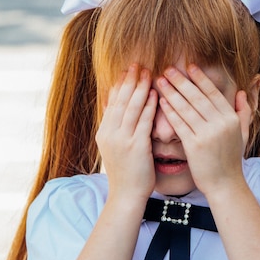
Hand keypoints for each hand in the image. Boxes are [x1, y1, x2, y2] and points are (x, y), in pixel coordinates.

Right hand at [96, 64, 157, 201]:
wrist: (126, 196)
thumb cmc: (126, 173)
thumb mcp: (115, 148)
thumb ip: (116, 128)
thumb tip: (117, 109)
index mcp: (104, 132)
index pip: (111, 102)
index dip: (119, 84)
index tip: (126, 70)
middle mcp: (109, 133)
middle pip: (120, 100)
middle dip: (129, 80)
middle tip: (137, 64)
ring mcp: (121, 139)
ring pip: (131, 107)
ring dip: (140, 88)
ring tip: (148, 73)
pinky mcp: (135, 146)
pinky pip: (143, 121)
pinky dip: (149, 106)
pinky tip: (155, 95)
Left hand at [156, 64, 252, 193]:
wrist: (225, 184)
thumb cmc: (231, 159)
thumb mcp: (242, 134)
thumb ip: (243, 112)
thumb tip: (241, 92)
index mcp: (231, 119)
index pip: (213, 93)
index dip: (200, 78)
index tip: (190, 66)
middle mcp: (221, 124)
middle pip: (197, 97)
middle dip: (181, 81)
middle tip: (169, 68)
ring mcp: (207, 134)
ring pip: (186, 108)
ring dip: (172, 92)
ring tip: (161, 81)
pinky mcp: (194, 146)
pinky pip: (180, 124)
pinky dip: (170, 111)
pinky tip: (161, 102)